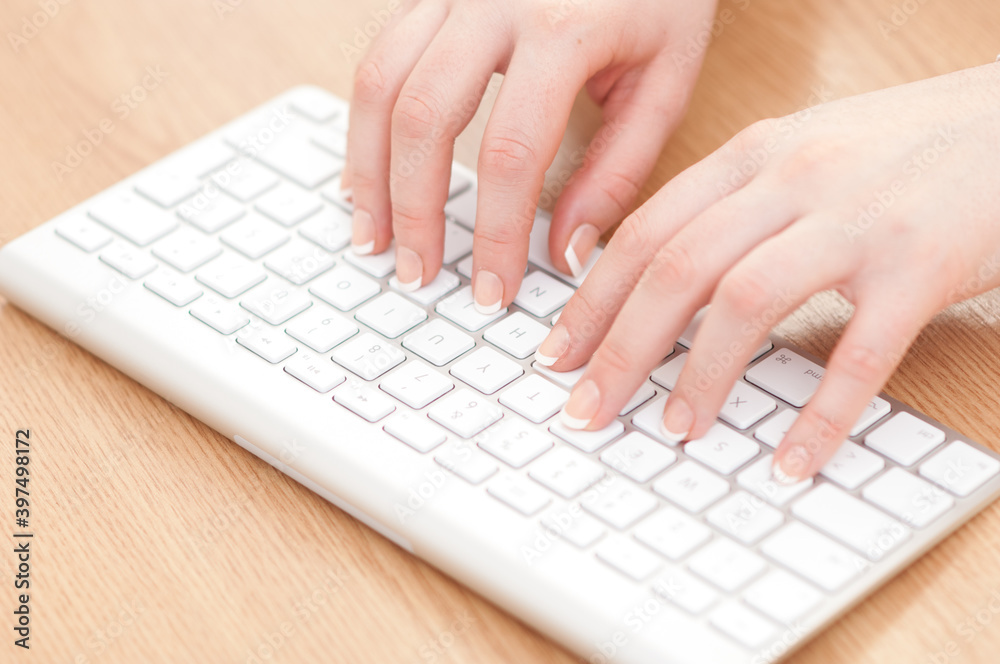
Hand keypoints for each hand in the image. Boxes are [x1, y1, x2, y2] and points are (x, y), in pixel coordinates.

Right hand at [343, 0, 716, 309]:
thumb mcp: (664, 81)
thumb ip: (617, 170)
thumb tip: (563, 253)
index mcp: (564, 26)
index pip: (510, 153)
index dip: (494, 234)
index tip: (491, 290)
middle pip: (423, 118)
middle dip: (413, 209)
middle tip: (416, 274)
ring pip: (379, 82)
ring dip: (368, 170)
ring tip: (373, 237)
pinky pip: (378, 57)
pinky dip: (366, 125)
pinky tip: (370, 174)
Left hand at [541, 63, 999, 481]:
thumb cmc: (901, 146)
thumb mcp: (801, 151)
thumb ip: (731, 205)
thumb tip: (657, 280)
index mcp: (754, 153)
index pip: (646, 230)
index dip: (592, 300)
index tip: (558, 354)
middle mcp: (793, 179)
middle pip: (676, 269)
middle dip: (619, 349)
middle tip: (587, 409)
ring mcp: (856, 221)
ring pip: (746, 303)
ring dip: (699, 378)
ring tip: (674, 431)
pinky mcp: (920, 266)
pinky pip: (858, 354)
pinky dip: (819, 417)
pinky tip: (792, 459)